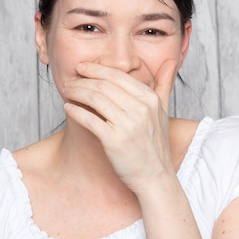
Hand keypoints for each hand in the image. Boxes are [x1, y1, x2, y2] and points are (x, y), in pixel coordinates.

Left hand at [63, 60, 178, 193]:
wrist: (155, 177)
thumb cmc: (156, 145)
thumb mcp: (163, 112)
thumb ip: (165, 84)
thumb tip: (170, 61)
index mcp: (150, 99)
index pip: (117, 75)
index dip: (96, 69)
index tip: (82, 68)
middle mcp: (140, 109)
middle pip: (103, 85)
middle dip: (83, 80)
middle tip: (71, 80)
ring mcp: (128, 125)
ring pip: (94, 98)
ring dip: (76, 92)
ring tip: (68, 92)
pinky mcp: (114, 141)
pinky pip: (89, 120)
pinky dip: (76, 111)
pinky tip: (68, 108)